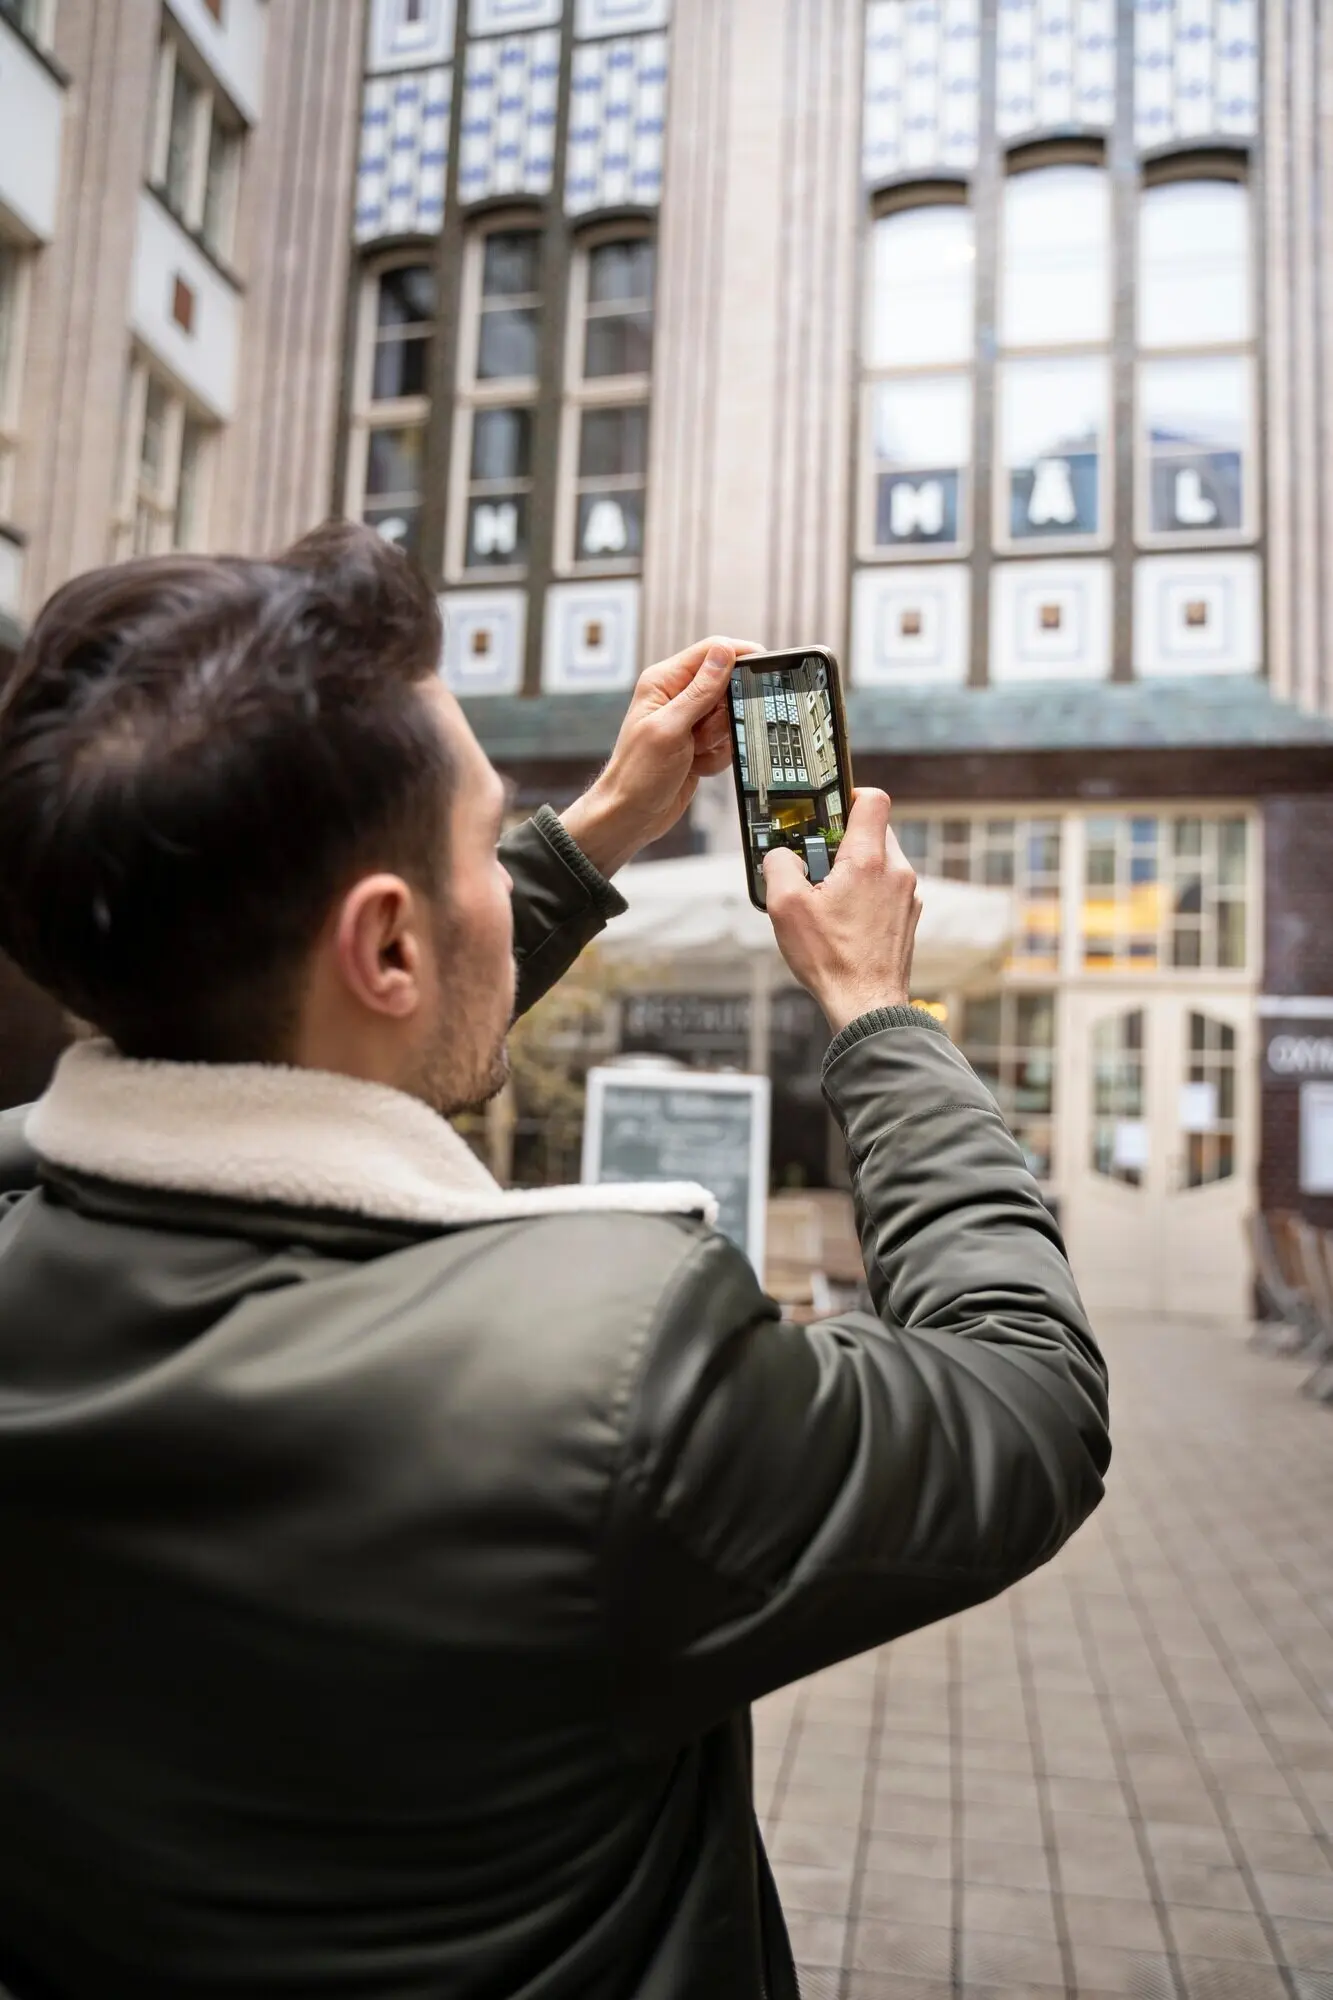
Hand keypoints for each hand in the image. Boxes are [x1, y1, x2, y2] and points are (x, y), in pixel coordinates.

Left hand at [560, 636, 763, 876]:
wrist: (631, 816)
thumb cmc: (638, 774)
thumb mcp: (671, 728)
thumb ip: (700, 690)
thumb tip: (725, 652)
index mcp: (664, 681)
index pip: (711, 651)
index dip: (738, 655)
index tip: (762, 663)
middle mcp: (677, 696)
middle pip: (726, 686)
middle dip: (724, 714)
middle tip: (703, 732)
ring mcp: (689, 721)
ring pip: (729, 717)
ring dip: (718, 739)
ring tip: (693, 752)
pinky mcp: (698, 743)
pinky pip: (726, 741)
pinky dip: (716, 757)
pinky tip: (695, 766)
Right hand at [763, 789, 921, 1033]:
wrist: (867, 1005)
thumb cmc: (830, 959)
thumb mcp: (785, 907)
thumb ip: (779, 866)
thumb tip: (782, 855)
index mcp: (868, 860)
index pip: (872, 799)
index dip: (848, 794)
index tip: (827, 809)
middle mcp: (896, 872)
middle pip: (875, 830)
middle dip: (844, 838)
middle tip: (816, 860)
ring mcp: (907, 895)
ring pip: (881, 860)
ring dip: (855, 867)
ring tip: (827, 895)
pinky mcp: (908, 917)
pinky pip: (887, 887)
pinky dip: (866, 891)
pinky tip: (843, 918)